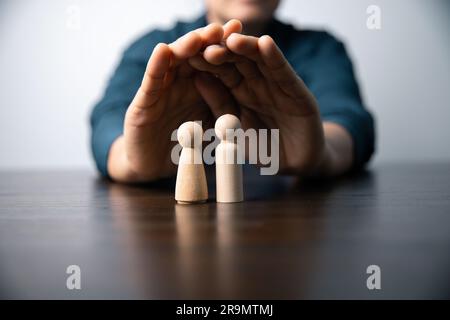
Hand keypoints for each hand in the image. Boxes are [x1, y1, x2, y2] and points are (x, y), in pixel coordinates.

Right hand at [108, 20, 242, 181]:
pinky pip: (151, 83)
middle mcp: (179, 82)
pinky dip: (156, 66)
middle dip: (206, 41)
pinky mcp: (143, 104)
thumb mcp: (212, 125)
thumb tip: (251, 89)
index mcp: (198, 85)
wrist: (156, 167)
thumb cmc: (186, 144)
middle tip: (221, 30)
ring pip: (172, 63)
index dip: (226, 48)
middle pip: (193, 55)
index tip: (241, 35)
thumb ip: (225, 107)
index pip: (213, 61)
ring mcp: (160, 90)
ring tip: (197, 37)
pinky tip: (162, 51)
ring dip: (184, 48)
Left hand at [189, 33, 352, 174]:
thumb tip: (197, 79)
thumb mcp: (233, 128)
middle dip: (223, 51)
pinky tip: (265, 44)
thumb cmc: (261, 148)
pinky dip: (275, 58)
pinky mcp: (297, 91)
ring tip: (232, 39)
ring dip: (247, 48)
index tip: (187, 55)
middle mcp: (256, 82)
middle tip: (206, 45)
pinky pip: (283, 72)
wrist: (293, 165)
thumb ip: (219, 104)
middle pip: (238, 60)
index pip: (220, 70)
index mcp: (238, 91)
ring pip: (260, 60)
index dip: (205, 61)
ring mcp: (277, 84)